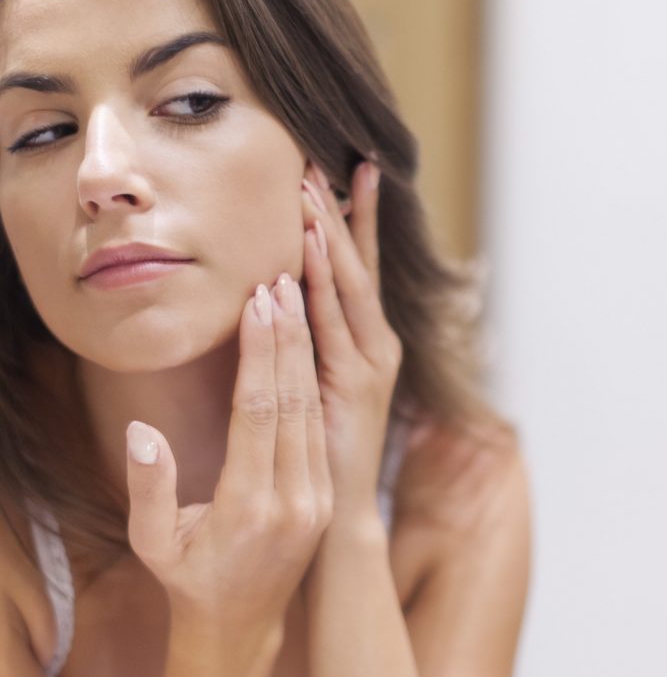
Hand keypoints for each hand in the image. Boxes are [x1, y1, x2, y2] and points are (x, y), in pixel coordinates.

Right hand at [123, 277, 332, 632]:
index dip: (261, 354)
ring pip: (313, 410)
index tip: (260, 304)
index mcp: (250, 506)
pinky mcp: (325, 496)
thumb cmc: (189, 580)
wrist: (241, 627)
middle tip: (282, 279)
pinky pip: (319, 428)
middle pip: (293, 401)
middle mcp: (294, 499)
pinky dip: (313, 382)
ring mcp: (316, 498)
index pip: (259, 412)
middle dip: (288, 336)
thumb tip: (141, 431)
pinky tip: (305, 346)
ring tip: (296, 299)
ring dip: (305, 352)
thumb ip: (149, 488)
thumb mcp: (153, 544)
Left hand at [299, 161, 401, 521]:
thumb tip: (279, 303)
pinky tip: (306, 244)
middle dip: (342, 211)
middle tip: (325, 157)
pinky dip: (323, 280)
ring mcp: (372, 363)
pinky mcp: (358, 384)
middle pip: (358, 266)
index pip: (356, 271)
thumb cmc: (319, 456)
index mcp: (366, 344)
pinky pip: (335, 321)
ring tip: (312, 185)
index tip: (339, 171)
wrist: (336, 519)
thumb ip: (306, 349)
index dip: (350, 221)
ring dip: (329, 232)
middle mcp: (377, 345)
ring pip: (349, 284)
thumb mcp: (314, 391)